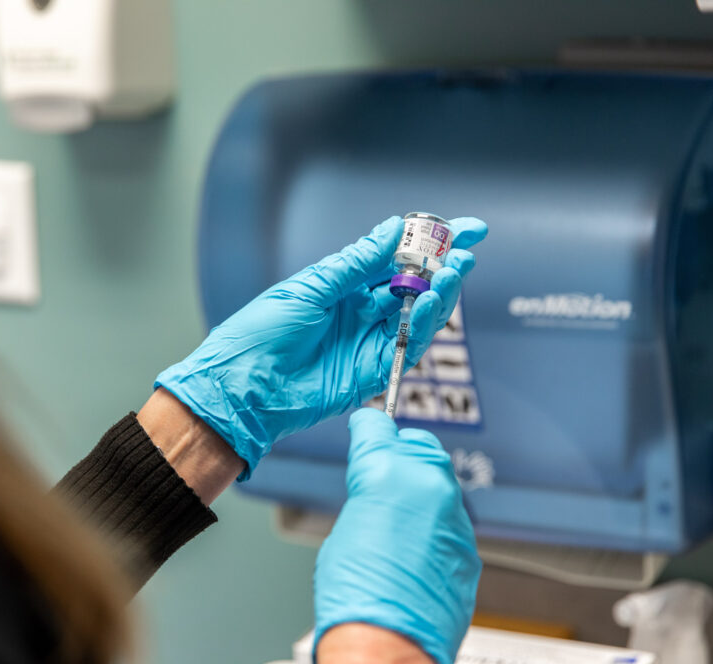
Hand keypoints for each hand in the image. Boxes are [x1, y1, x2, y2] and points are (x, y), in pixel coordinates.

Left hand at [154, 215, 486, 478]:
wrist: (244, 387)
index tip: (464, 226)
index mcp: (343, 284)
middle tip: (468, 248)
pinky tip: (432, 299)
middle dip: (446, 264)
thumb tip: (392, 229)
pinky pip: (410, 344)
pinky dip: (426, 322)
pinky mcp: (374, 369)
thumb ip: (355, 263)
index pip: (395, 257)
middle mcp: (362, 310)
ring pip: (420, 312)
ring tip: (454, 270)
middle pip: (415, 283)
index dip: (429, 241)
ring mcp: (370, 339)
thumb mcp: (309, 288)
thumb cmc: (261, 334)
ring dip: (441, 290)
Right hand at [314, 408, 480, 663]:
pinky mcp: (468, 548)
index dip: (369, 429)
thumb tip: (377, 485)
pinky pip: (450, 522)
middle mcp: (429, 486)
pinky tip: (412, 549)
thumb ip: (368, 492)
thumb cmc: (357, 595)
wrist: (389, 645)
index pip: (379, 427)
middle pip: (419, 446)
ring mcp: (454, 517)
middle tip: (379, 475)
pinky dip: (434, 527)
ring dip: (420, 492)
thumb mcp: (345, 525)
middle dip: (400, 454)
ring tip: (394, 520)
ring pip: (439, 484)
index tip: (368, 430)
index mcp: (388, 472)